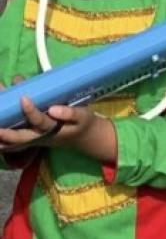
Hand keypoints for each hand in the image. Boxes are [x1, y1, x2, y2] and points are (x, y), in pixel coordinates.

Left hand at [0, 97, 115, 163]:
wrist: (83, 137)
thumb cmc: (83, 123)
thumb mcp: (83, 116)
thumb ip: (70, 112)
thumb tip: (53, 108)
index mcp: (54, 130)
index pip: (40, 122)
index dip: (31, 111)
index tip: (23, 97)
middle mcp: (40, 137)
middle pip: (19, 138)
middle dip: (4, 132)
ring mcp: (33, 139)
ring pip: (13, 141)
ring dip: (1, 135)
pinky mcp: (30, 137)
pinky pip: (13, 141)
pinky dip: (3, 138)